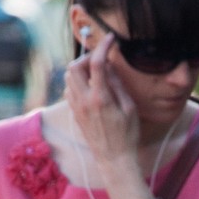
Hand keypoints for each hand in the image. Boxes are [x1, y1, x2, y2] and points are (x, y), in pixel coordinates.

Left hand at [64, 34, 138, 170]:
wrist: (114, 159)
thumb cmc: (127, 136)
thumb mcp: (129, 109)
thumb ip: (118, 85)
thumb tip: (109, 67)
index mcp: (100, 98)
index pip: (96, 63)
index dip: (102, 46)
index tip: (110, 40)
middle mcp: (84, 100)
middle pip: (74, 66)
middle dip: (86, 58)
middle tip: (100, 60)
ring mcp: (76, 107)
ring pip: (68, 77)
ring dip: (79, 70)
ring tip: (95, 74)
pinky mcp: (74, 113)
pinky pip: (69, 89)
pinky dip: (76, 82)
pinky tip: (89, 88)